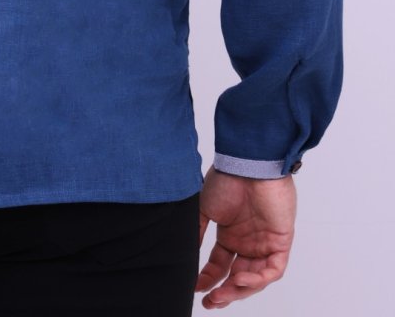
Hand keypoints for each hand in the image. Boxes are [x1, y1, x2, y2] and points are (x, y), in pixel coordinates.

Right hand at [196, 165, 296, 307]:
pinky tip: (240, 279)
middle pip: (238, 277)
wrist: (247, 164)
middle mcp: (249, 242)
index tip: (196, 288)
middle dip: (225, 292)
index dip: (209, 279)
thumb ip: (198, 231)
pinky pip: (274, 269)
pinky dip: (258, 279)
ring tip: (222, 294)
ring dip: (240, 290)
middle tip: (211, 302)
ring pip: (256, 278)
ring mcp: (265, 242)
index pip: (221, 265)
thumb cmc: (227, 180)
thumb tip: (185, 254)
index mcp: (231, 235)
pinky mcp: (281, 241)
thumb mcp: (205, 208)